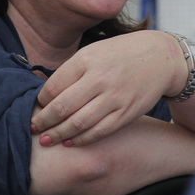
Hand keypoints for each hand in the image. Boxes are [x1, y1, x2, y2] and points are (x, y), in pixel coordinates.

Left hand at [30, 30, 185, 147]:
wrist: (160, 58)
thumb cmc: (120, 54)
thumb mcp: (94, 52)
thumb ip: (71, 71)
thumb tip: (46, 94)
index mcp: (87, 60)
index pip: (54, 86)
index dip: (40, 101)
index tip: (35, 108)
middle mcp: (100, 78)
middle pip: (62, 107)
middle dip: (44, 121)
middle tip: (34, 128)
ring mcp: (115, 98)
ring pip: (79, 123)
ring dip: (59, 135)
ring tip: (46, 140)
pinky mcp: (127, 113)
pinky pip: (99, 131)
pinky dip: (82, 140)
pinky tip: (70, 142)